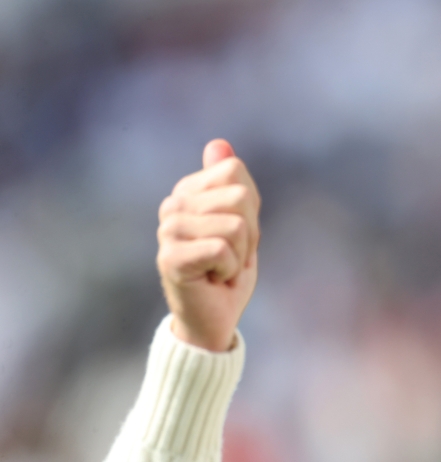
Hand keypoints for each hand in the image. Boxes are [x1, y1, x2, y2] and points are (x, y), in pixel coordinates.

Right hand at [156, 139, 260, 351]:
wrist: (214, 318)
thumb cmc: (228, 271)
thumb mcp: (241, 222)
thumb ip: (230, 183)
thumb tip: (218, 143)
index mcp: (188, 192)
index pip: (235, 173)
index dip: (250, 208)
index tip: (238, 236)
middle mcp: (173, 206)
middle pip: (239, 197)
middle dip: (249, 233)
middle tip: (231, 255)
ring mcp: (168, 231)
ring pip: (235, 225)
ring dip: (240, 254)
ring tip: (221, 268)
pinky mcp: (170, 258)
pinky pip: (221, 249)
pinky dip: (230, 270)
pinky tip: (213, 279)